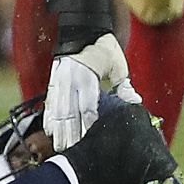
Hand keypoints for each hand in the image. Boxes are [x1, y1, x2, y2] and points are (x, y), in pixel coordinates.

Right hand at [47, 32, 138, 150]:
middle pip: (69, 112)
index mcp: (87, 76)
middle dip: (70, 133)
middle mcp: (70, 81)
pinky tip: (49, 131)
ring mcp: (59, 82)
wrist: (81, 32)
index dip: (88, 124)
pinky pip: (49, 104)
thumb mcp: (117, 64)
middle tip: (72, 151)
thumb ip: (124, 83)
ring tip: (60, 146)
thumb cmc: (103, 49)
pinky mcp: (53, 83)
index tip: (90, 139)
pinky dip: (48, 118)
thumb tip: (135, 101)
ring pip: (57, 111)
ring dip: (58, 130)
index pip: (87, 105)